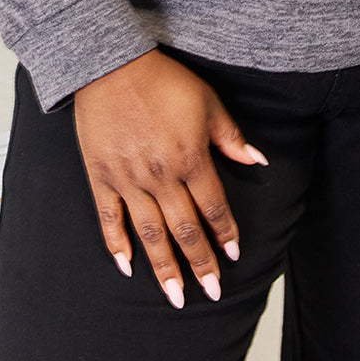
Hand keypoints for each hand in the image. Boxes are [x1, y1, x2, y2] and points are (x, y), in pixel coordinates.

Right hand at [73, 49, 267, 307]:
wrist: (111, 64)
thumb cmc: (162, 79)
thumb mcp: (207, 102)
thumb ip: (230, 137)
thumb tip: (257, 161)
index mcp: (190, 157)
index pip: (214, 207)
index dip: (225, 233)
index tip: (233, 254)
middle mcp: (161, 176)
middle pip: (185, 230)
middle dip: (201, 264)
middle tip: (211, 292)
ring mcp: (129, 179)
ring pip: (151, 233)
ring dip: (165, 267)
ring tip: (175, 296)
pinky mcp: (102, 176)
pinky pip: (110, 218)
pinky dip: (117, 244)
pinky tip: (127, 266)